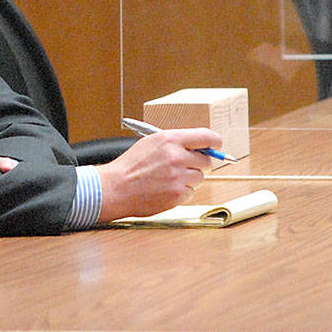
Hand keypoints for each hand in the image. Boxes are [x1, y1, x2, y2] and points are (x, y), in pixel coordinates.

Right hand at [95, 127, 220, 222]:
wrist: (116, 188)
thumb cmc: (130, 166)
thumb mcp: (150, 143)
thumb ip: (175, 142)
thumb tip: (199, 146)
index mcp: (170, 139)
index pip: (206, 137)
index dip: (215, 142)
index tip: (216, 146)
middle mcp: (177, 156)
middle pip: (206, 161)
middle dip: (198, 164)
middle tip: (183, 167)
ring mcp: (179, 177)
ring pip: (199, 178)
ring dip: (189, 179)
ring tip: (168, 179)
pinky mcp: (178, 194)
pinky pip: (191, 192)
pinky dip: (181, 192)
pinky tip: (165, 188)